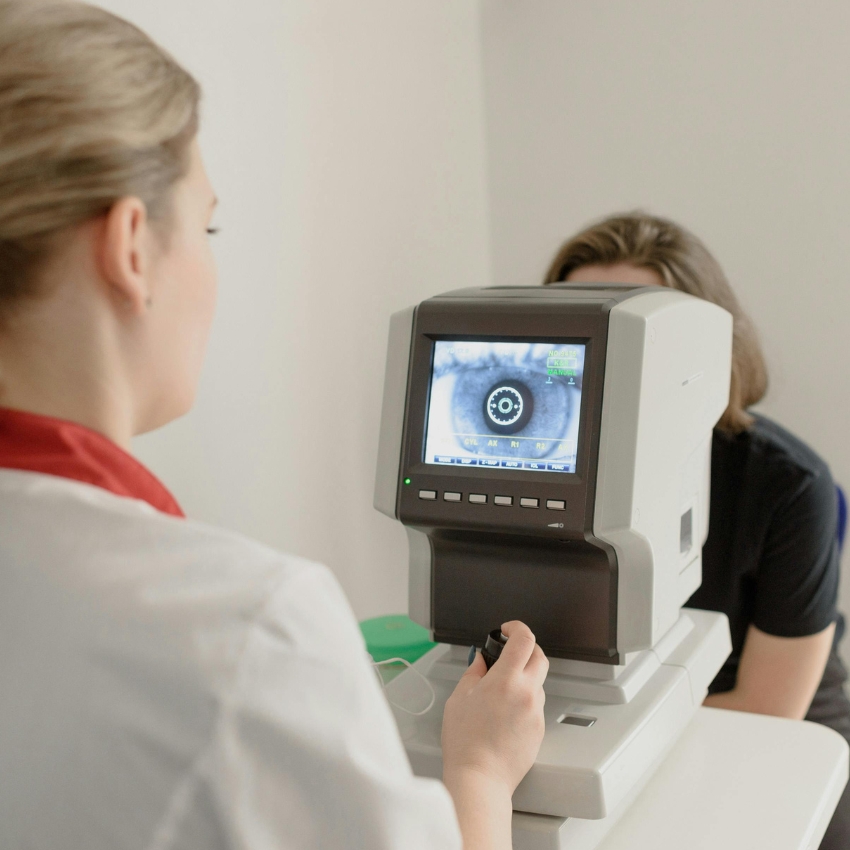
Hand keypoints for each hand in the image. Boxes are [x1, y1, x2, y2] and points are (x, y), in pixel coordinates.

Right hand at [442, 620, 547, 793]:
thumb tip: (481, 660)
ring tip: (501, 692)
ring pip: (538, 682)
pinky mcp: (540, 730)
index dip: (517, 628)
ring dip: (525, 677)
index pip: (524, 640)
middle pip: (540, 656)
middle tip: (510, 653)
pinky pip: (535, 705)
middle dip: (526, 649)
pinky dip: (524, 701)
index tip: (507, 630)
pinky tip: (506, 714)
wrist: (480, 778)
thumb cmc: (466, 743)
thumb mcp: (460, 698)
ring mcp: (536, 712)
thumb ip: (474, 673)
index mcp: (506, 680)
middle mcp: (526, 693)